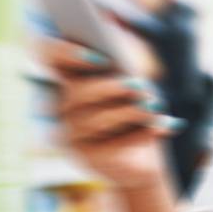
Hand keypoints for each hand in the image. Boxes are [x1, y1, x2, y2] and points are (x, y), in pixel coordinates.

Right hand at [47, 40, 176, 191]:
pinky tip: (162, 126)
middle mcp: (63, 105)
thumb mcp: (132, 84)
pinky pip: (112, 146)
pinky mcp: (88, 158)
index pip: (51, 54)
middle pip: (77, 92)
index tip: (100, 58)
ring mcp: (72, 134)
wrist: (139, 159)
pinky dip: (139, 135)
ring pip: (96, 120)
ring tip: (155, 107)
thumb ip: (124, 69)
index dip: (65, 52)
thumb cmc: (135, 109)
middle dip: (109, 87)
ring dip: (129, 112)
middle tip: (138, 84)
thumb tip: (131, 75)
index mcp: (70, 75)